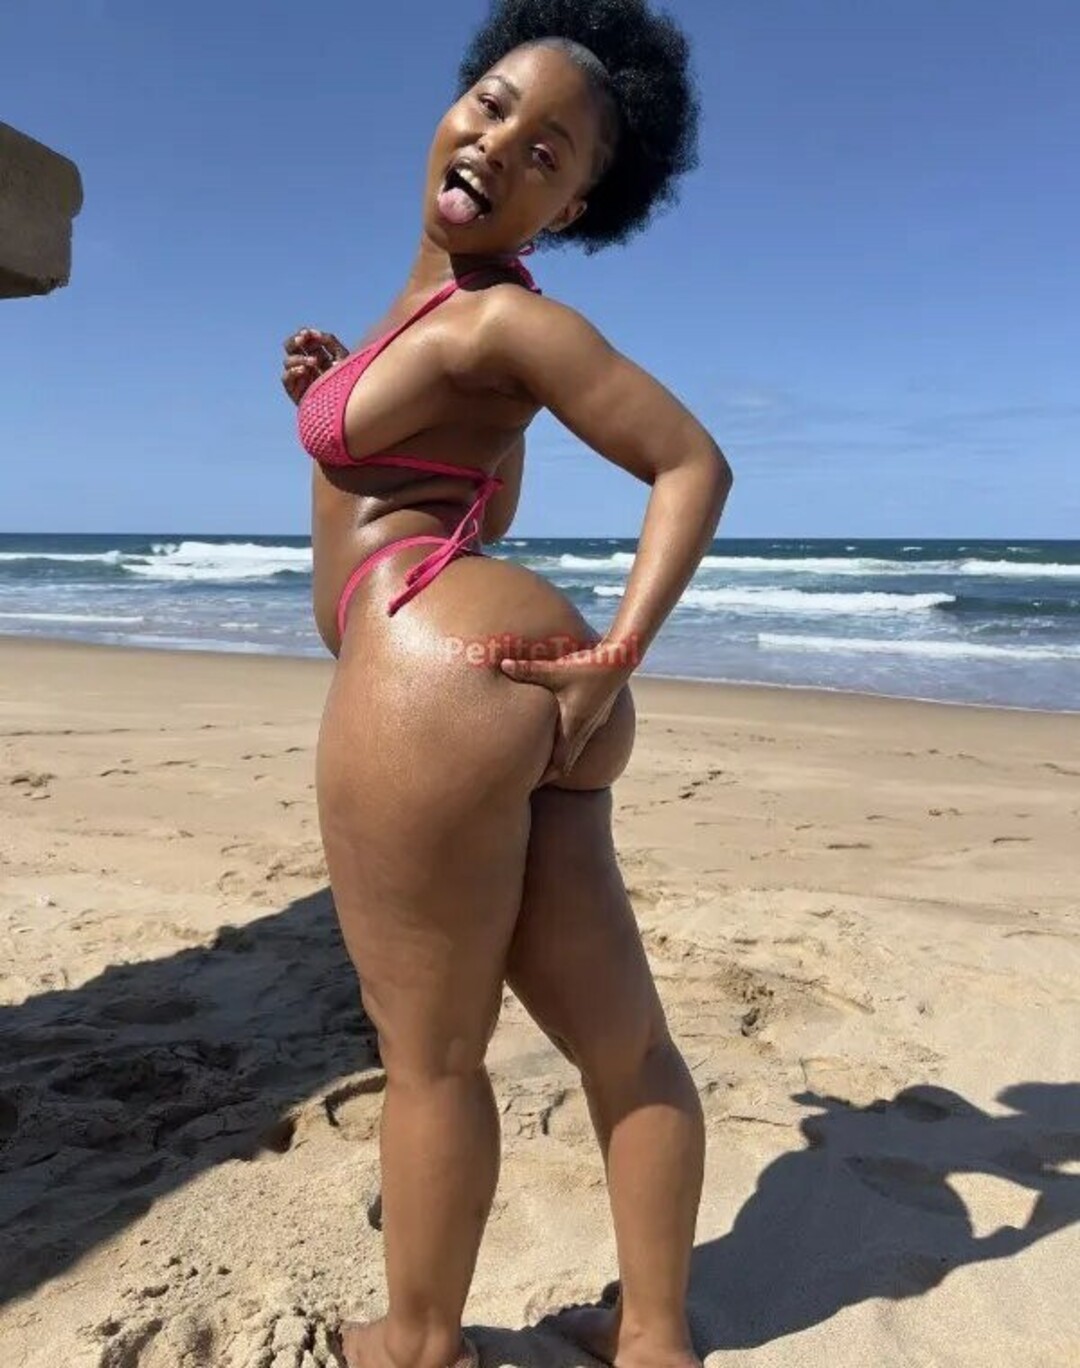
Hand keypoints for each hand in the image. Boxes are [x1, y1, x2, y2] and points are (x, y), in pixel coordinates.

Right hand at [281, 326, 348, 403]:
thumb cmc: (348, 381)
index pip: (304, 340)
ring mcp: (299, 377)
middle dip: (294, 341)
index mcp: (318, 356)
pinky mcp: (295, 390)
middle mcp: (306, 365)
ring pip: (287, 361)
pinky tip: (304, 370)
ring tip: (314, 362)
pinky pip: (285, 377)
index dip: (303, 334)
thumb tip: (313, 332)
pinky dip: (293, 371)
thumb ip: (329, 340)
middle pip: (290, 347)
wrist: (346, 406)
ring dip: (299, 358)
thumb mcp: (342, 356)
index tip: (308, 334)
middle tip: (302, 340)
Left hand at [499, 640, 634, 782]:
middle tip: (527, 780)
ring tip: (538, 763)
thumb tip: (503, 665)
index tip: (527, 786)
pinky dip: (568, 744)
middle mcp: (584, 731)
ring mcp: (593, 725)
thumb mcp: (554, 670)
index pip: (558, 765)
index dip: (543, 778)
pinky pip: (581, 738)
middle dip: (548, 774)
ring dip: (559, 759)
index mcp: (573, 727)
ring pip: (574, 752)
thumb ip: (527, 670)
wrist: (621, 660)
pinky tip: (558, 735)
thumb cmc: (587, 667)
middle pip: (565, 764)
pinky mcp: (598, 716)